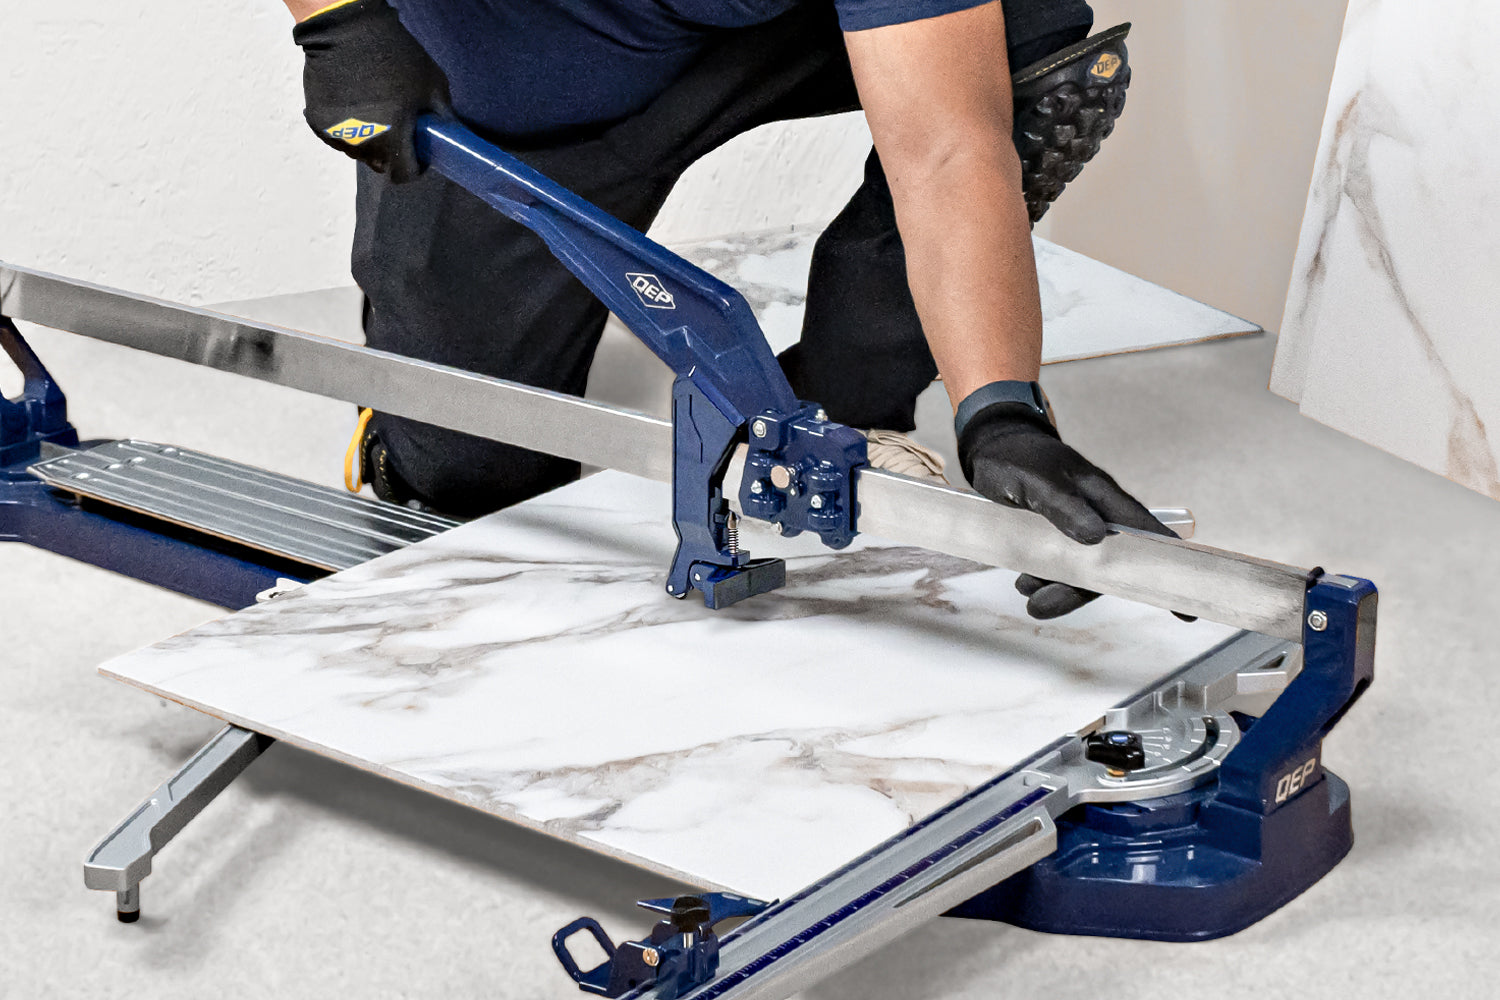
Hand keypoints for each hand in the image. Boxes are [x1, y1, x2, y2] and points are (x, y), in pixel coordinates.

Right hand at [292, 0, 449, 182]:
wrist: (347, 31)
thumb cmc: (395, 56)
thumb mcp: (433, 85)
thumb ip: (443, 117)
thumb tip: (450, 136)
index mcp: (393, 138)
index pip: (404, 174)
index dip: (414, 167)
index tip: (416, 154)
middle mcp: (362, 143)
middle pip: (380, 165)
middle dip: (391, 153)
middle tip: (396, 129)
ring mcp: (337, 133)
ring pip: (357, 153)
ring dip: (368, 143)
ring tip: (373, 115)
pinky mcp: (318, 121)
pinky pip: (336, 138)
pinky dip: (346, 130)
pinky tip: (354, 108)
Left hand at [957, 401, 1185, 619]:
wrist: (993, 449)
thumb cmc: (1020, 457)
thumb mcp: (1037, 479)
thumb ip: (1063, 505)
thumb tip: (1096, 536)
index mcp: (1104, 498)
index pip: (1146, 535)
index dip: (1167, 568)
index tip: (1186, 609)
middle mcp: (1098, 517)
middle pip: (1108, 566)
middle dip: (1077, 592)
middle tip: (1039, 607)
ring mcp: (1077, 529)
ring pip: (1080, 572)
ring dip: (1054, 587)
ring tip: (1024, 589)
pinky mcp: (1055, 539)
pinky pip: (1059, 568)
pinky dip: (1042, 580)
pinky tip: (1024, 582)